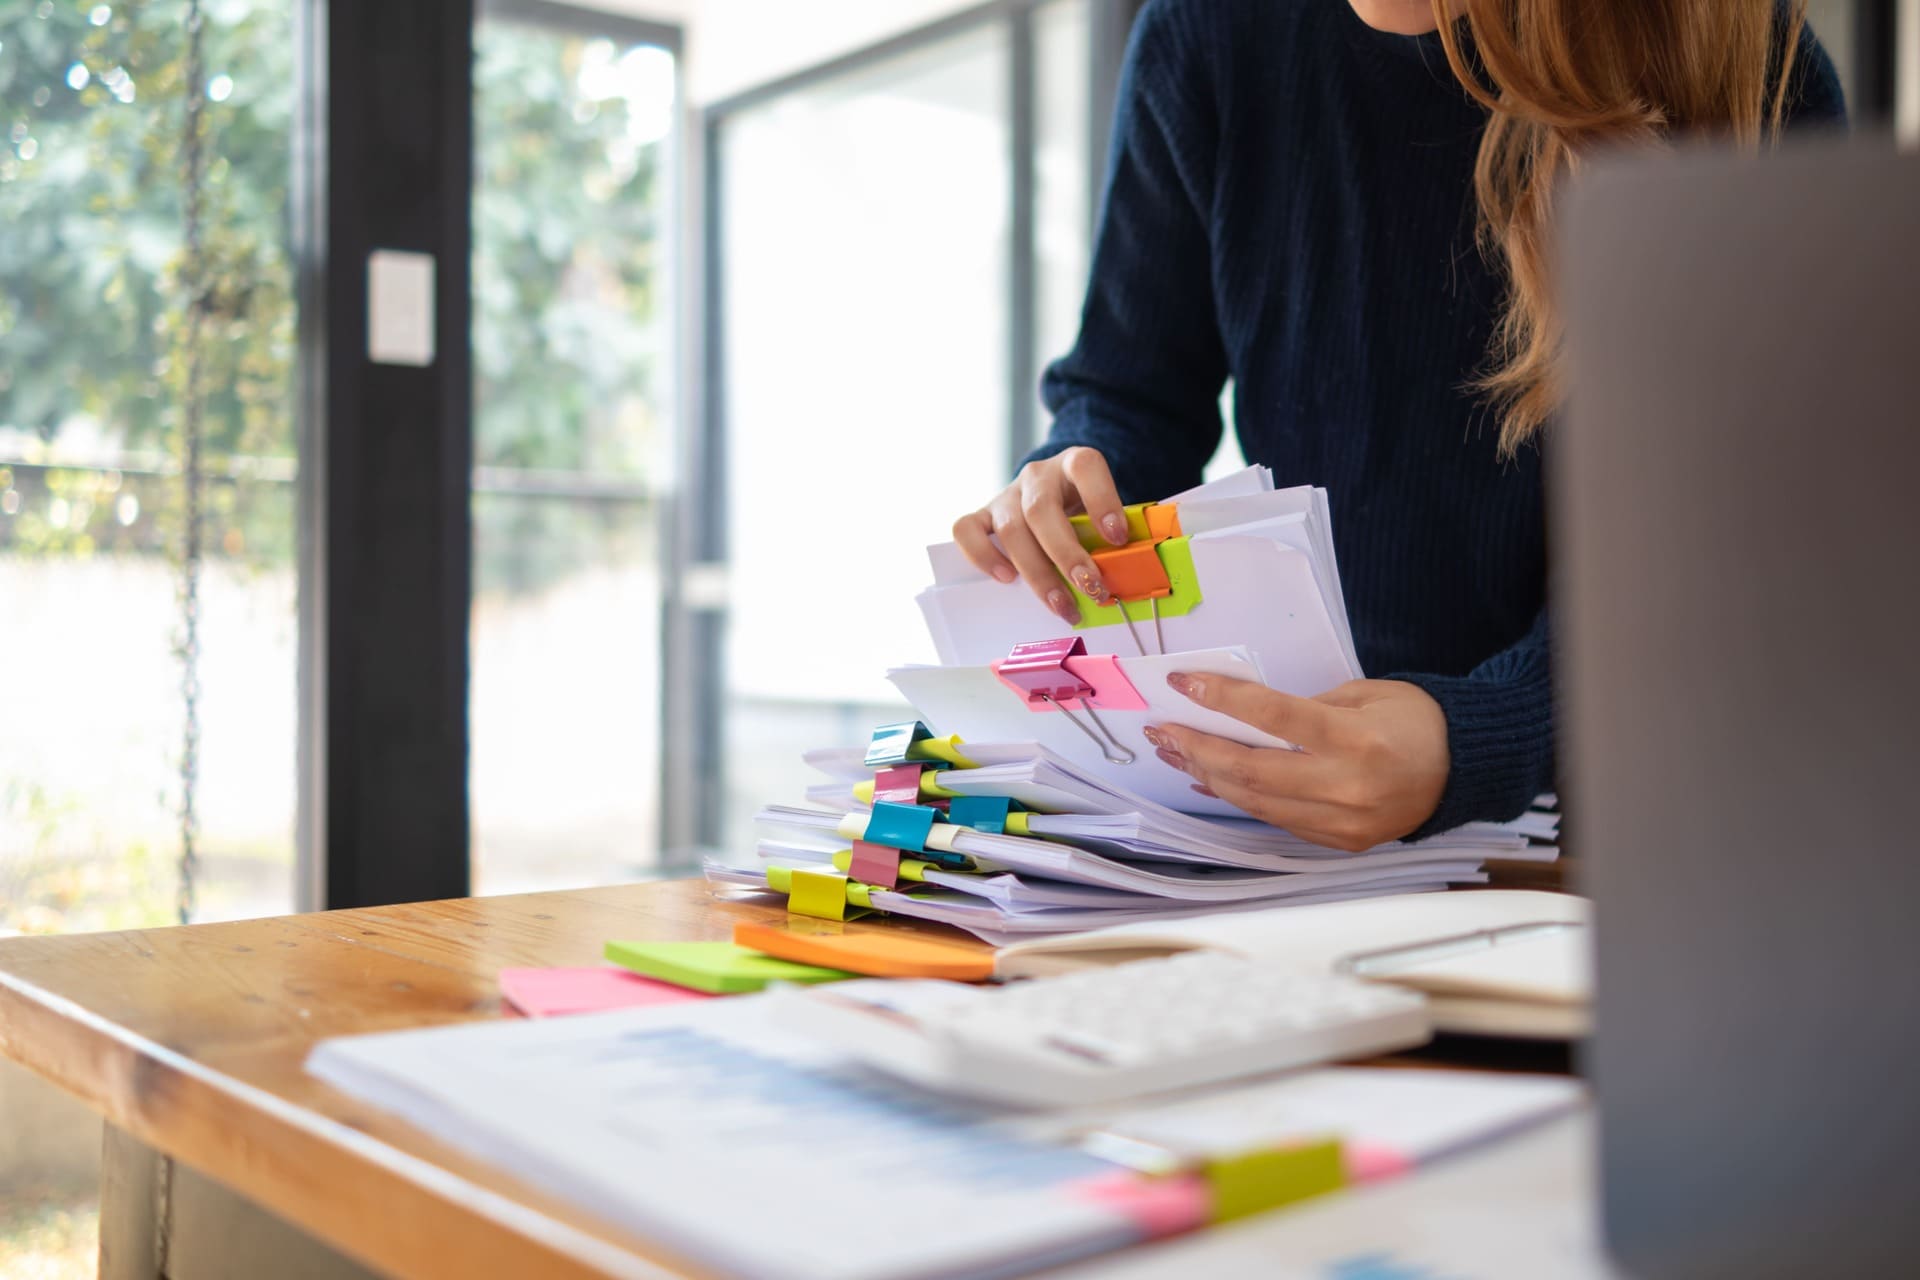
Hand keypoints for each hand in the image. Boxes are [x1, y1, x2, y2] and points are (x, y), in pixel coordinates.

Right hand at [951, 446, 1129, 624]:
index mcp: (1074, 463)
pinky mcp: (982, 514)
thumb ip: (1110, 534)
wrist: (1053, 496)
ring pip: (1011, 528)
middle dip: (1067, 555)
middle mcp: (1037, 475)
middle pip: (1042, 510)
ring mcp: (1006, 493)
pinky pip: (966, 529)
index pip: (1085, 467)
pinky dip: (983, 556)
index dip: (1102, 500)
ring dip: (1037, 573)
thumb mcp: (1104, 512)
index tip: (1118, 538)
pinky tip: (1007, 579)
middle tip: (1091, 588)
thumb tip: (1127, 572)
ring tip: (1061, 605)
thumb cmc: (1084, 511)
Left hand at [1146, 673, 1450, 851]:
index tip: (1184, 683)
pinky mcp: (1339, 842)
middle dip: (1197, 748)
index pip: (1273, 717)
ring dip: (1208, 776)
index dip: (1222, 698)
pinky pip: (1275, 820)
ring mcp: (1342, 821)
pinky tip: (1211, 781)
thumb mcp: (1364, 694)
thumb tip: (1239, 713)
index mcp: (1356, 739)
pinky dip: (1238, 799)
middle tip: (1164, 730)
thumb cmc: (1414, 720)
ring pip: (1254, 802)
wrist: (1462, 770)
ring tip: (1176, 754)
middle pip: (1250, 770)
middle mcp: (1346, 786)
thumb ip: (1304, 706)